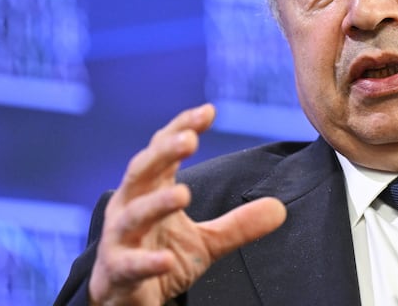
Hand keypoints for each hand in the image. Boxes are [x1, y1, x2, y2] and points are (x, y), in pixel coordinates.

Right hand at [88, 104, 286, 304]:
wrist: (126, 300)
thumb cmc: (159, 256)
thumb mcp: (205, 242)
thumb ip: (238, 224)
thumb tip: (280, 209)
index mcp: (149, 190)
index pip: (163, 151)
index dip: (182, 128)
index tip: (208, 111)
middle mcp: (129, 206)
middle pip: (141, 170)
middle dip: (163, 153)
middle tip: (189, 139)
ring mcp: (119, 238)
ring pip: (133, 214)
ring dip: (156, 202)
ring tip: (182, 193)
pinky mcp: (117, 271)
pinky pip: (129, 264)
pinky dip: (147, 262)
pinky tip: (166, 260)